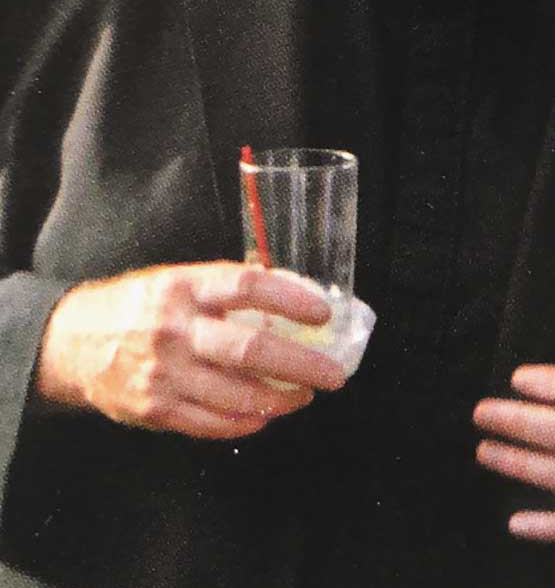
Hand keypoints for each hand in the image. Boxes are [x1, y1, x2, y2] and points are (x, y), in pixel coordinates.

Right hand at [36, 261, 345, 438]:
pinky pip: (212, 422)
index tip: (323, 314)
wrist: (74, 342)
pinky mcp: (155, 409)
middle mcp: (174, 329)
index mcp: (184, 287)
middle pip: (248, 349)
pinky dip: (247, 421)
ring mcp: (164, 373)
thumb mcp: (179, 280)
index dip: (290, 298)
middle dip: (300, 365)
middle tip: (334, 374)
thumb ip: (227, 288)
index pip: (246, 286)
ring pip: (236, 394)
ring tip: (303, 395)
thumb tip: (292, 292)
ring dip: (280, 399)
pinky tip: (266, 413)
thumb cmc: (142, 305)